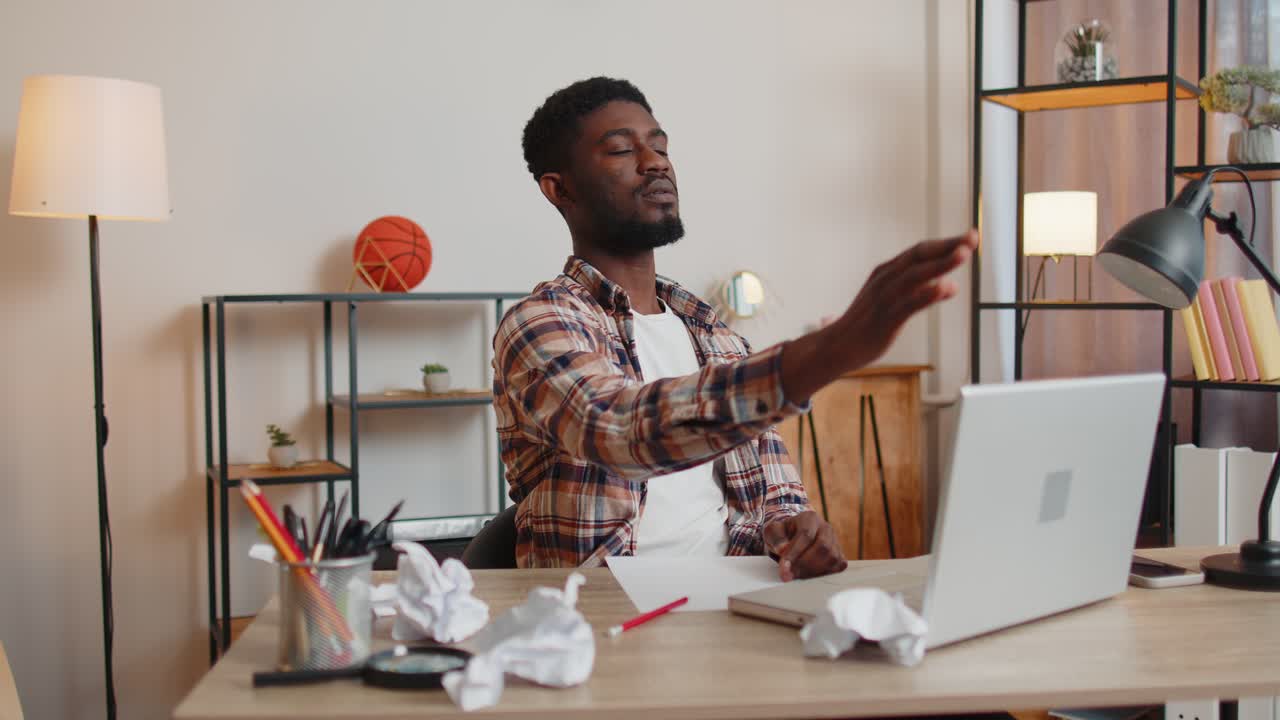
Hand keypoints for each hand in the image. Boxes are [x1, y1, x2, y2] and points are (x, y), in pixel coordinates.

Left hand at [763, 511, 847, 580]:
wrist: (793, 536)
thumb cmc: (783, 535)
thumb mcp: (773, 532)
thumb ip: (776, 539)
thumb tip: (783, 549)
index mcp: (809, 518)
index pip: (806, 535)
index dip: (795, 554)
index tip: (783, 569)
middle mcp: (826, 527)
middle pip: (823, 546)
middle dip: (805, 564)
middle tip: (790, 574)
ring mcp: (835, 541)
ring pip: (832, 557)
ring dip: (814, 570)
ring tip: (797, 575)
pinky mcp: (840, 554)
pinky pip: (839, 565)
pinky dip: (825, 573)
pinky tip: (810, 574)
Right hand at [829, 229, 976, 370]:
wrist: (836, 346)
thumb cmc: (866, 323)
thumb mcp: (895, 302)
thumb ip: (923, 292)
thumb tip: (952, 286)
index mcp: (887, 272)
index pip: (920, 251)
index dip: (946, 243)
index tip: (969, 237)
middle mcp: (886, 279)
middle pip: (920, 256)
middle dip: (947, 246)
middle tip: (972, 238)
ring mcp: (885, 298)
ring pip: (916, 275)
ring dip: (941, 263)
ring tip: (963, 254)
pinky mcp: (886, 319)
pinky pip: (910, 304)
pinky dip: (928, 293)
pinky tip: (946, 287)